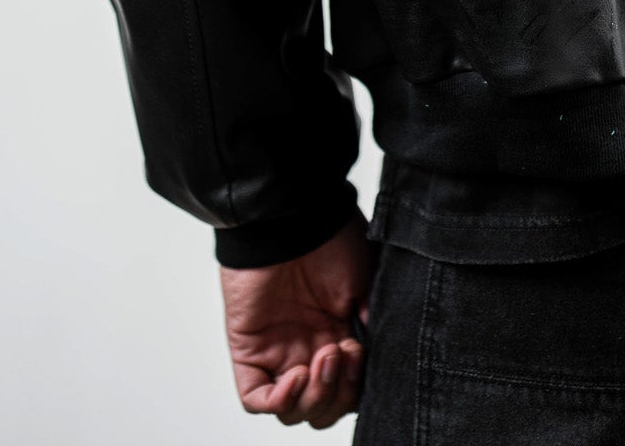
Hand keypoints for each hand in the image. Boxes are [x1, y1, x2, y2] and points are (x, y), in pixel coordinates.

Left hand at [220, 211, 377, 426]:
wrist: (294, 216)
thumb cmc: (330, 237)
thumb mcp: (365, 281)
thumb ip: (371, 322)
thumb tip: (375, 359)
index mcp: (336, 335)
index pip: (346, 389)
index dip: (355, 386)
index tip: (360, 352)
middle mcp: (307, 349)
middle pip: (321, 408)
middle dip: (336, 393)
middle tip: (342, 353)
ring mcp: (277, 352)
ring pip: (293, 409)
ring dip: (313, 396)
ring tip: (322, 356)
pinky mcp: (249, 351)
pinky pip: (257, 398)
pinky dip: (280, 400)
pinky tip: (297, 376)